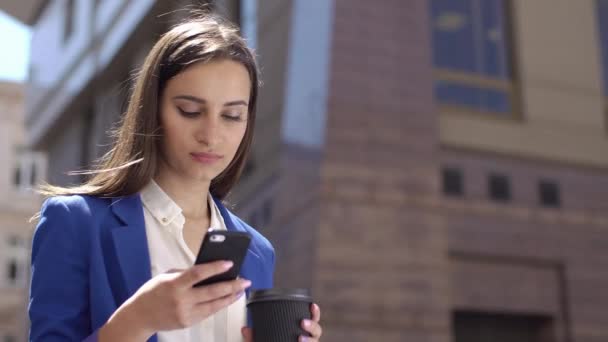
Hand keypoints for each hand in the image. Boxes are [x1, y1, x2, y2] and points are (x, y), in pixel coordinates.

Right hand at [100, 260, 250, 340]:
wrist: (139, 316)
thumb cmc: (153, 292)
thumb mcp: (167, 276)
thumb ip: (186, 273)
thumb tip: (209, 270)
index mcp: (174, 284)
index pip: (198, 274)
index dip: (215, 268)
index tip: (229, 263)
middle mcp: (181, 300)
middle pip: (211, 292)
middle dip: (231, 286)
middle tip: (245, 280)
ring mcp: (185, 313)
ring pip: (214, 305)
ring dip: (230, 297)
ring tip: (241, 290)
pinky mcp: (188, 323)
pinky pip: (208, 313)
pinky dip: (219, 305)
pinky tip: (227, 298)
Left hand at [241, 302, 322, 341]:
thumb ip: (253, 338)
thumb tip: (245, 329)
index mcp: (300, 330)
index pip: (311, 319)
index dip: (314, 312)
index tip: (312, 305)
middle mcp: (307, 339)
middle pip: (317, 330)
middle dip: (312, 324)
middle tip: (302, 322)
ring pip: (315, 341)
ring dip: (309, 339)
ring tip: (300, 339)